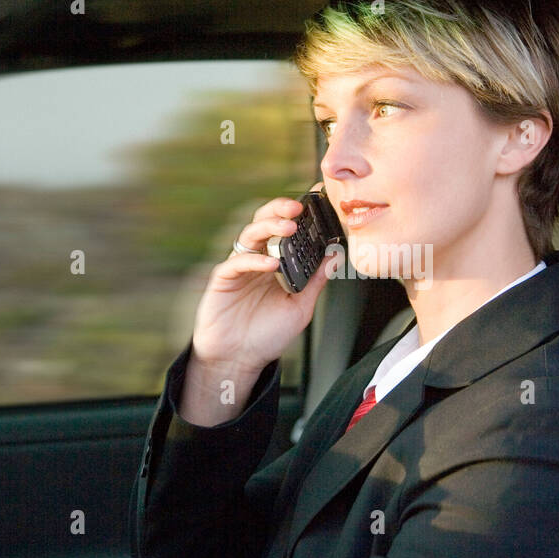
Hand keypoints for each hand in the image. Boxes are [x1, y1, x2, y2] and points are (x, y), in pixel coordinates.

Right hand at [194, 182, 341, 369]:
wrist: (239, 360)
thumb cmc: (267, 336)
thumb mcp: (300, 307)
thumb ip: (315, 282)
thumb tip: (335, 256)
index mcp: (275, 262)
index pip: (287, 230)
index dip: (299, 213)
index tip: (318, 198)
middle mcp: (257, 259)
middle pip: (265, 222)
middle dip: (280, 210)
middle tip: (299, 207)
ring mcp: (239, 267)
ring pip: (250, 235)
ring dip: (270, 227)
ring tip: (289, 227)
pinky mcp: (223, 279)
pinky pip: (238, 263)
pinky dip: (255, 261)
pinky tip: (271, 264)